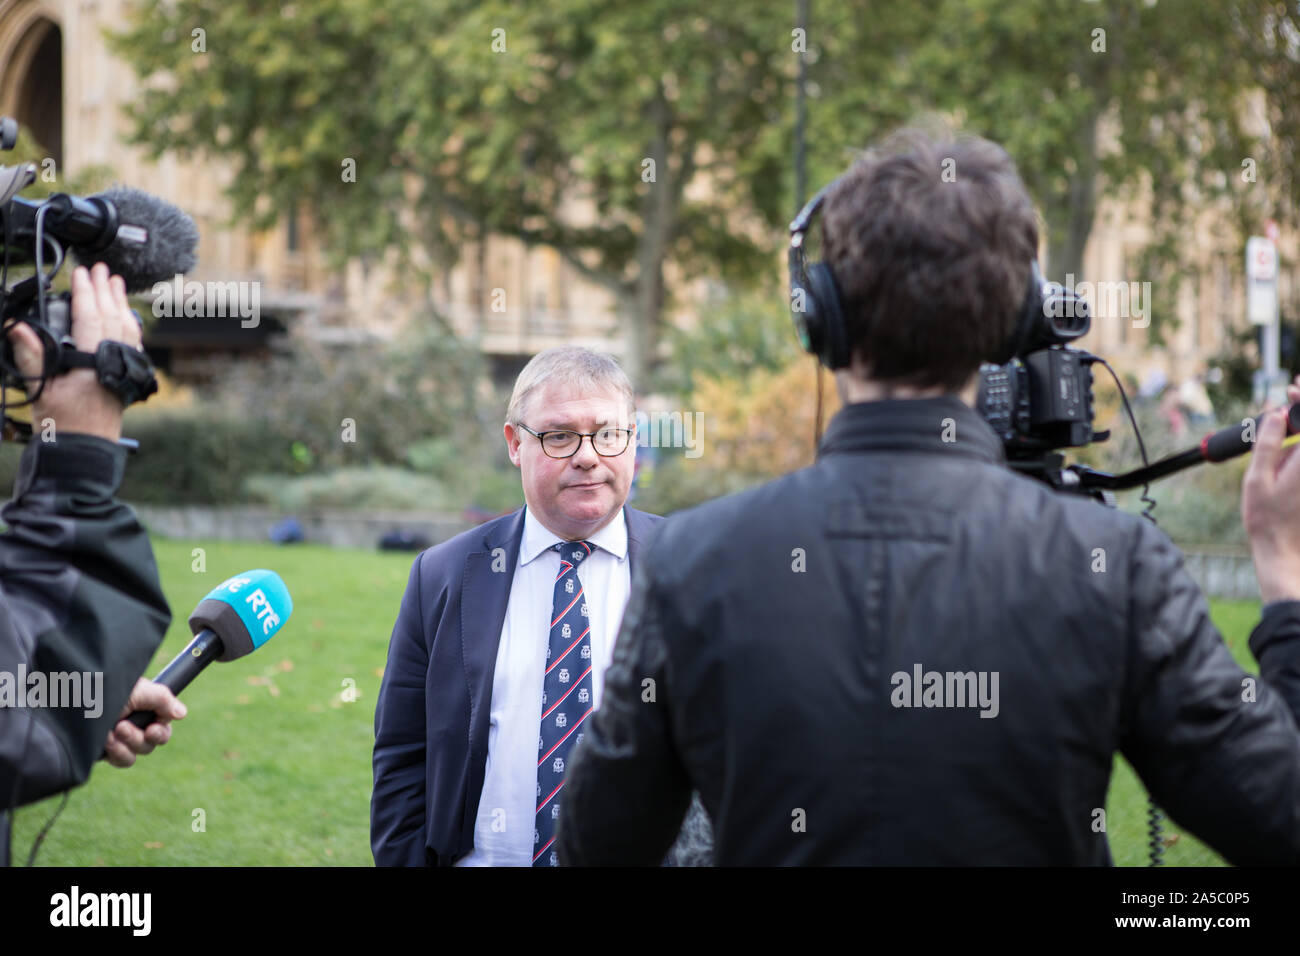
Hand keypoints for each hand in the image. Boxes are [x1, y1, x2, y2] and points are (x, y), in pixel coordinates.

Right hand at [3, 262, 143, 442]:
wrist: (86, 449)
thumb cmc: (62, 423)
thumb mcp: (39, 389)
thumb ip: (31, 357)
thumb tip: (17, 327)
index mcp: (92, 361)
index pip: (90, 317)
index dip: (85, 292)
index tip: (81, 273)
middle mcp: (113, 362)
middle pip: (112, 317)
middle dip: (106, 290)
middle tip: (102, 269)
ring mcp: (123, 369)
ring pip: (127, 328)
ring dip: (120, 303)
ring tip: (116, 283)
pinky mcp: (127, 377)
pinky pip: (133, 343)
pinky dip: (129, 324)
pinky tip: (126, 316)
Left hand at [103, 678, 186, 767]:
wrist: (72, 701)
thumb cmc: (102, 690)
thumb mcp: (136, 690)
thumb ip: (162, 699)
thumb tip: (182, 713)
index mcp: (144, 707)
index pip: (163, 725)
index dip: (160, 730)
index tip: (151, 729)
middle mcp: (134, 723)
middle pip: (152, 743)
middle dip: (138, 737)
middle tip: (122, 727)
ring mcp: (120, 738)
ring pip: (137, 754)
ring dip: (125, 745)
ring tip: (109, 733)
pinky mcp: (106, 751)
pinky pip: (122, 760)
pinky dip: (115, 752)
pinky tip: (104, 742)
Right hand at [1242, 374, 1299, 602]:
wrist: (1285, 551)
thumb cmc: (1267, 520)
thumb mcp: (1257, 478)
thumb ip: (1267, 444)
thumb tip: (1276, 415)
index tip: (1292, 388)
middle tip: (1290, 397)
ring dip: (1299, 432)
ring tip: (1280, 432)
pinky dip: (1297, 446)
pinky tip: (1286, 449)